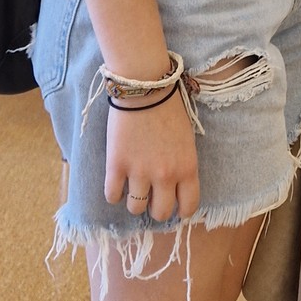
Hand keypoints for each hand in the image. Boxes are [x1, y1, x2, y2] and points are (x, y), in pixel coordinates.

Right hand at [105, 92, 200, 222]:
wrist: (145, 88)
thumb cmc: (169, 109)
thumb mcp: (187, 140)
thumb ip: (182, 165)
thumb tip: (174, 184)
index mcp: (187, 168)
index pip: (189, 206)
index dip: (181, 211)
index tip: (175, 206)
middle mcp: (165, 175)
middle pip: (161, 212)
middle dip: (156, 208)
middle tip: (152, 198)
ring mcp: (140, 172)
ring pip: (135, 208)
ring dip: (134, 202)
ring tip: (133, 189)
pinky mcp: (117, 165)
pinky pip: (112, 195)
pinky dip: (114, 194)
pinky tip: (117, 183)